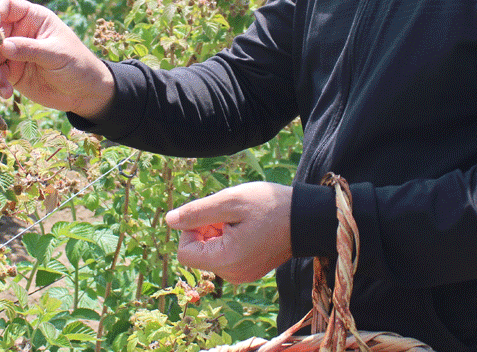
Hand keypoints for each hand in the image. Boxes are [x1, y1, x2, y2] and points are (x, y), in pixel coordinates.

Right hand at [0, 0, 113, 118]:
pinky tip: (6, 93)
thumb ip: (30, 49)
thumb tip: (2, 45)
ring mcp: (14, 53)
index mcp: (33, 18)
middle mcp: (20, 32)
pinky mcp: (12, 73)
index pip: (5, 6)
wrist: (85, 93)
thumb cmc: (77, 64)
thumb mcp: (56, 54)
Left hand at [166, 182, 292, 283]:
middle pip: (198, 254)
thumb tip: (169, 221)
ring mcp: (242, 275)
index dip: (191, 230)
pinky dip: (229, 240)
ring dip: (217, 234)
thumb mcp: (230, 201)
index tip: (211, 215)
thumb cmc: (269, 206)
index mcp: (226, 260)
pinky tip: (247, 228)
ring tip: (241, 220)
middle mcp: (232, 275)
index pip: (185, 252)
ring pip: (211, 254)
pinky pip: (226, 257)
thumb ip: (196, 213)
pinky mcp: (250, 271)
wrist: (307, 218)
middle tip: (229, 214)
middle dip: (206, 230)